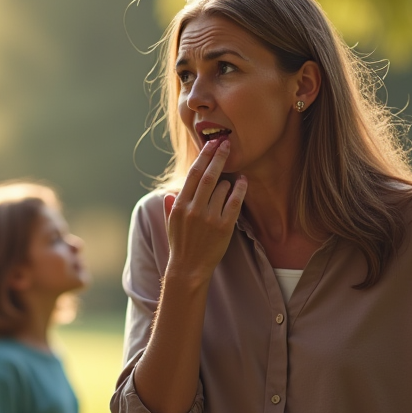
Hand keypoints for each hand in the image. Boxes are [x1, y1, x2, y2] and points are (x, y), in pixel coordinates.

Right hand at [165, 138, 246, 282]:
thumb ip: (170, 207)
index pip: (193, 174)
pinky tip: (243, 181)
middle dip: (217, 156)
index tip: (210, 144)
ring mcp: (209, 217)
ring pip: (221, 187)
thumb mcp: (170, 224)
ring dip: (227, 179)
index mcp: (179, 205)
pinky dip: (239, 189)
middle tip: (225, 143)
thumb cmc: (180, 246)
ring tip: (229, 178)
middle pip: (208, 175)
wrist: (189, 269)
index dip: (203, 157)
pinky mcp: (223, 227)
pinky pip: (234, 202)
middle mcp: (193, 209)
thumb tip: (169, 193)